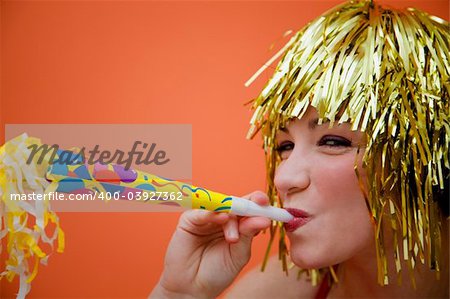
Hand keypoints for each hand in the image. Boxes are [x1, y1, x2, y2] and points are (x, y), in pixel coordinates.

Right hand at [150, 191, 271, 297]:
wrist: (193, 289)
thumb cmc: (217, 272)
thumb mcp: (239, 254)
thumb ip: (248, 235)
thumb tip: (264, 218)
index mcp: (237, 225)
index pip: (250, 208)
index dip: (260, 204)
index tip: (270, 204)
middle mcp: (222, 218)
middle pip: (237, 203)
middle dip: (249, 202)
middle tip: (260, 203)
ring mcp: (206, 217)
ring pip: (221, 207)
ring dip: (232, 217)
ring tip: (233, 238)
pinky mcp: (189, 220)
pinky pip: (201, 212)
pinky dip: (212, 213)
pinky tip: (222, 219)